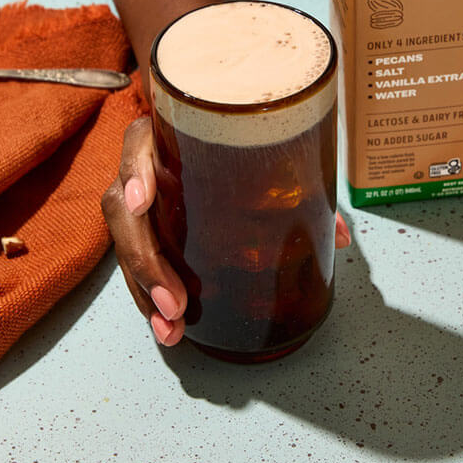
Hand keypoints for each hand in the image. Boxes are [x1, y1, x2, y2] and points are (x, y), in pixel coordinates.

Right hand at [102, 116, 351, 346]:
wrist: (213, 140)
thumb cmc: (237, 145)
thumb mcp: (271, 156)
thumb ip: (303, 187)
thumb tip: (340, 235)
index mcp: (168, 137)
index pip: (139, 144)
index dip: (135, 171)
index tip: (143, 201)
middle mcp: (144, 166)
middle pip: (122, 207)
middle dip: (144, 258)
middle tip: (172, 300)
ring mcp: (137, 199)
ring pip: (125, 242)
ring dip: (144, 287)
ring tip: (170, 325)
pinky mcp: (143, 229)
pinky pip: (133, 262)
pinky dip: (147, 296)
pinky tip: (166, 325)